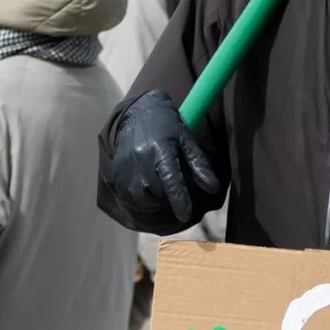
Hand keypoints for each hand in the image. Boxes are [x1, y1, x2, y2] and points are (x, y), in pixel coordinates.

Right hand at [108, 90, 224, 230]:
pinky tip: (146, 186)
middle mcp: (141, 161)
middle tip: (170, 181)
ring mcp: (126, 168)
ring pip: (142, 199)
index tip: (185, 216)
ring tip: (158, 184)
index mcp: (161, 151)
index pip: (171, 181)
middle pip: (158, 193)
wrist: (138, 113)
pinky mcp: (116, 174)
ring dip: (153, 199)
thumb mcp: (188, 141)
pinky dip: (140, 198)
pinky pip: (129, 197)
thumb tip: (213, 188)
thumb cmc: (168, 128)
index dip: (179, 200)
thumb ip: (200, 165)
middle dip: (167, 194)